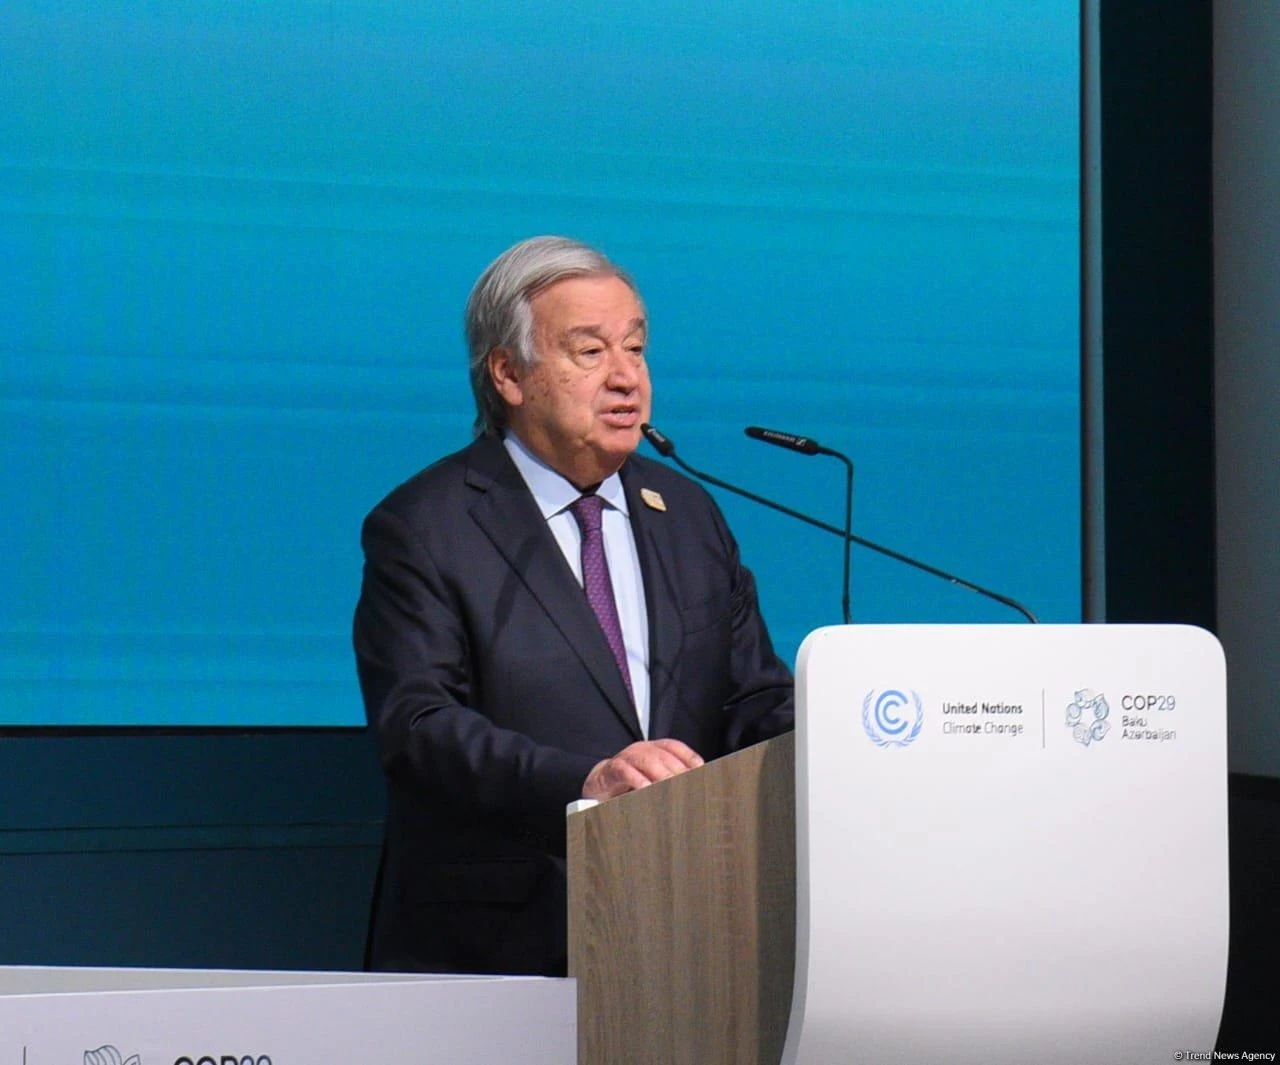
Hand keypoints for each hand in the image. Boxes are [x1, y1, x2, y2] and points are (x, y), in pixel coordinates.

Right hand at [581, 739, 704, 800]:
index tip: (700, 768)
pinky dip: (637, 780)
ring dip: (660, 774)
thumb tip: (693, 784)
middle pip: (664, 756)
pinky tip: (645, 789)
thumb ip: (670, 777)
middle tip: (686, 785)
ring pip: (647, 760)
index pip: (675, 747)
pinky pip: (625, 771)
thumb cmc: (632, 781)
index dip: (688, 756)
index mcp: (654, 748)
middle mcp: (642, 749)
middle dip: (677, 770)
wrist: (602, 781)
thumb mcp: (653, 777)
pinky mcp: (613, 768)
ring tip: (670, 786)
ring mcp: (627, 757)